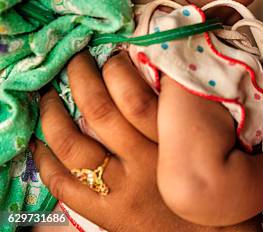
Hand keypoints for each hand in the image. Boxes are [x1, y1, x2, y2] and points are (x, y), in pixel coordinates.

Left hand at [33, 52, 259, 231]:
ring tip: (49, 96)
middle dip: (81, 78)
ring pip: (72, 143)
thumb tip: (165, 71)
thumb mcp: (212, 142)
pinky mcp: (107, 213)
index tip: (113, 54)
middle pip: (99, 111)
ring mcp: (121, 189)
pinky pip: (64, 184)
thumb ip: (188, 112)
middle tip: (76, 61)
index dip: (117, 69)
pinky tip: (41, 143)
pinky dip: (46, 161)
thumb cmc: (216, 185)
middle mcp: (143, 161)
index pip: (134, 95)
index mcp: (172, 141)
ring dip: (53, 115)